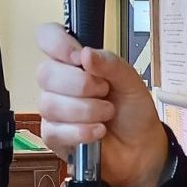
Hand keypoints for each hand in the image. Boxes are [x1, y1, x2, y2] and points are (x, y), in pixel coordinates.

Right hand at [35, 22, 168, 186]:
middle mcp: (60, 83)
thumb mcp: (131, 82)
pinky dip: (81, 131)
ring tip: (106, 114)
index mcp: (75, 62)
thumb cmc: (134, 113)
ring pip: (50, 103)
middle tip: (104, 92)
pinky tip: (98, 132)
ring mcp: (54, 110)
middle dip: (80, 85)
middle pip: (45, 73)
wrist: (141, 148)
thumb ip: (110, 64)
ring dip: (85, 110)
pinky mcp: (54, 136)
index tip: (79, 58)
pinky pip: (55, 130)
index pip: (48, 37)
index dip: (57, 44)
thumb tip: (86, 54)